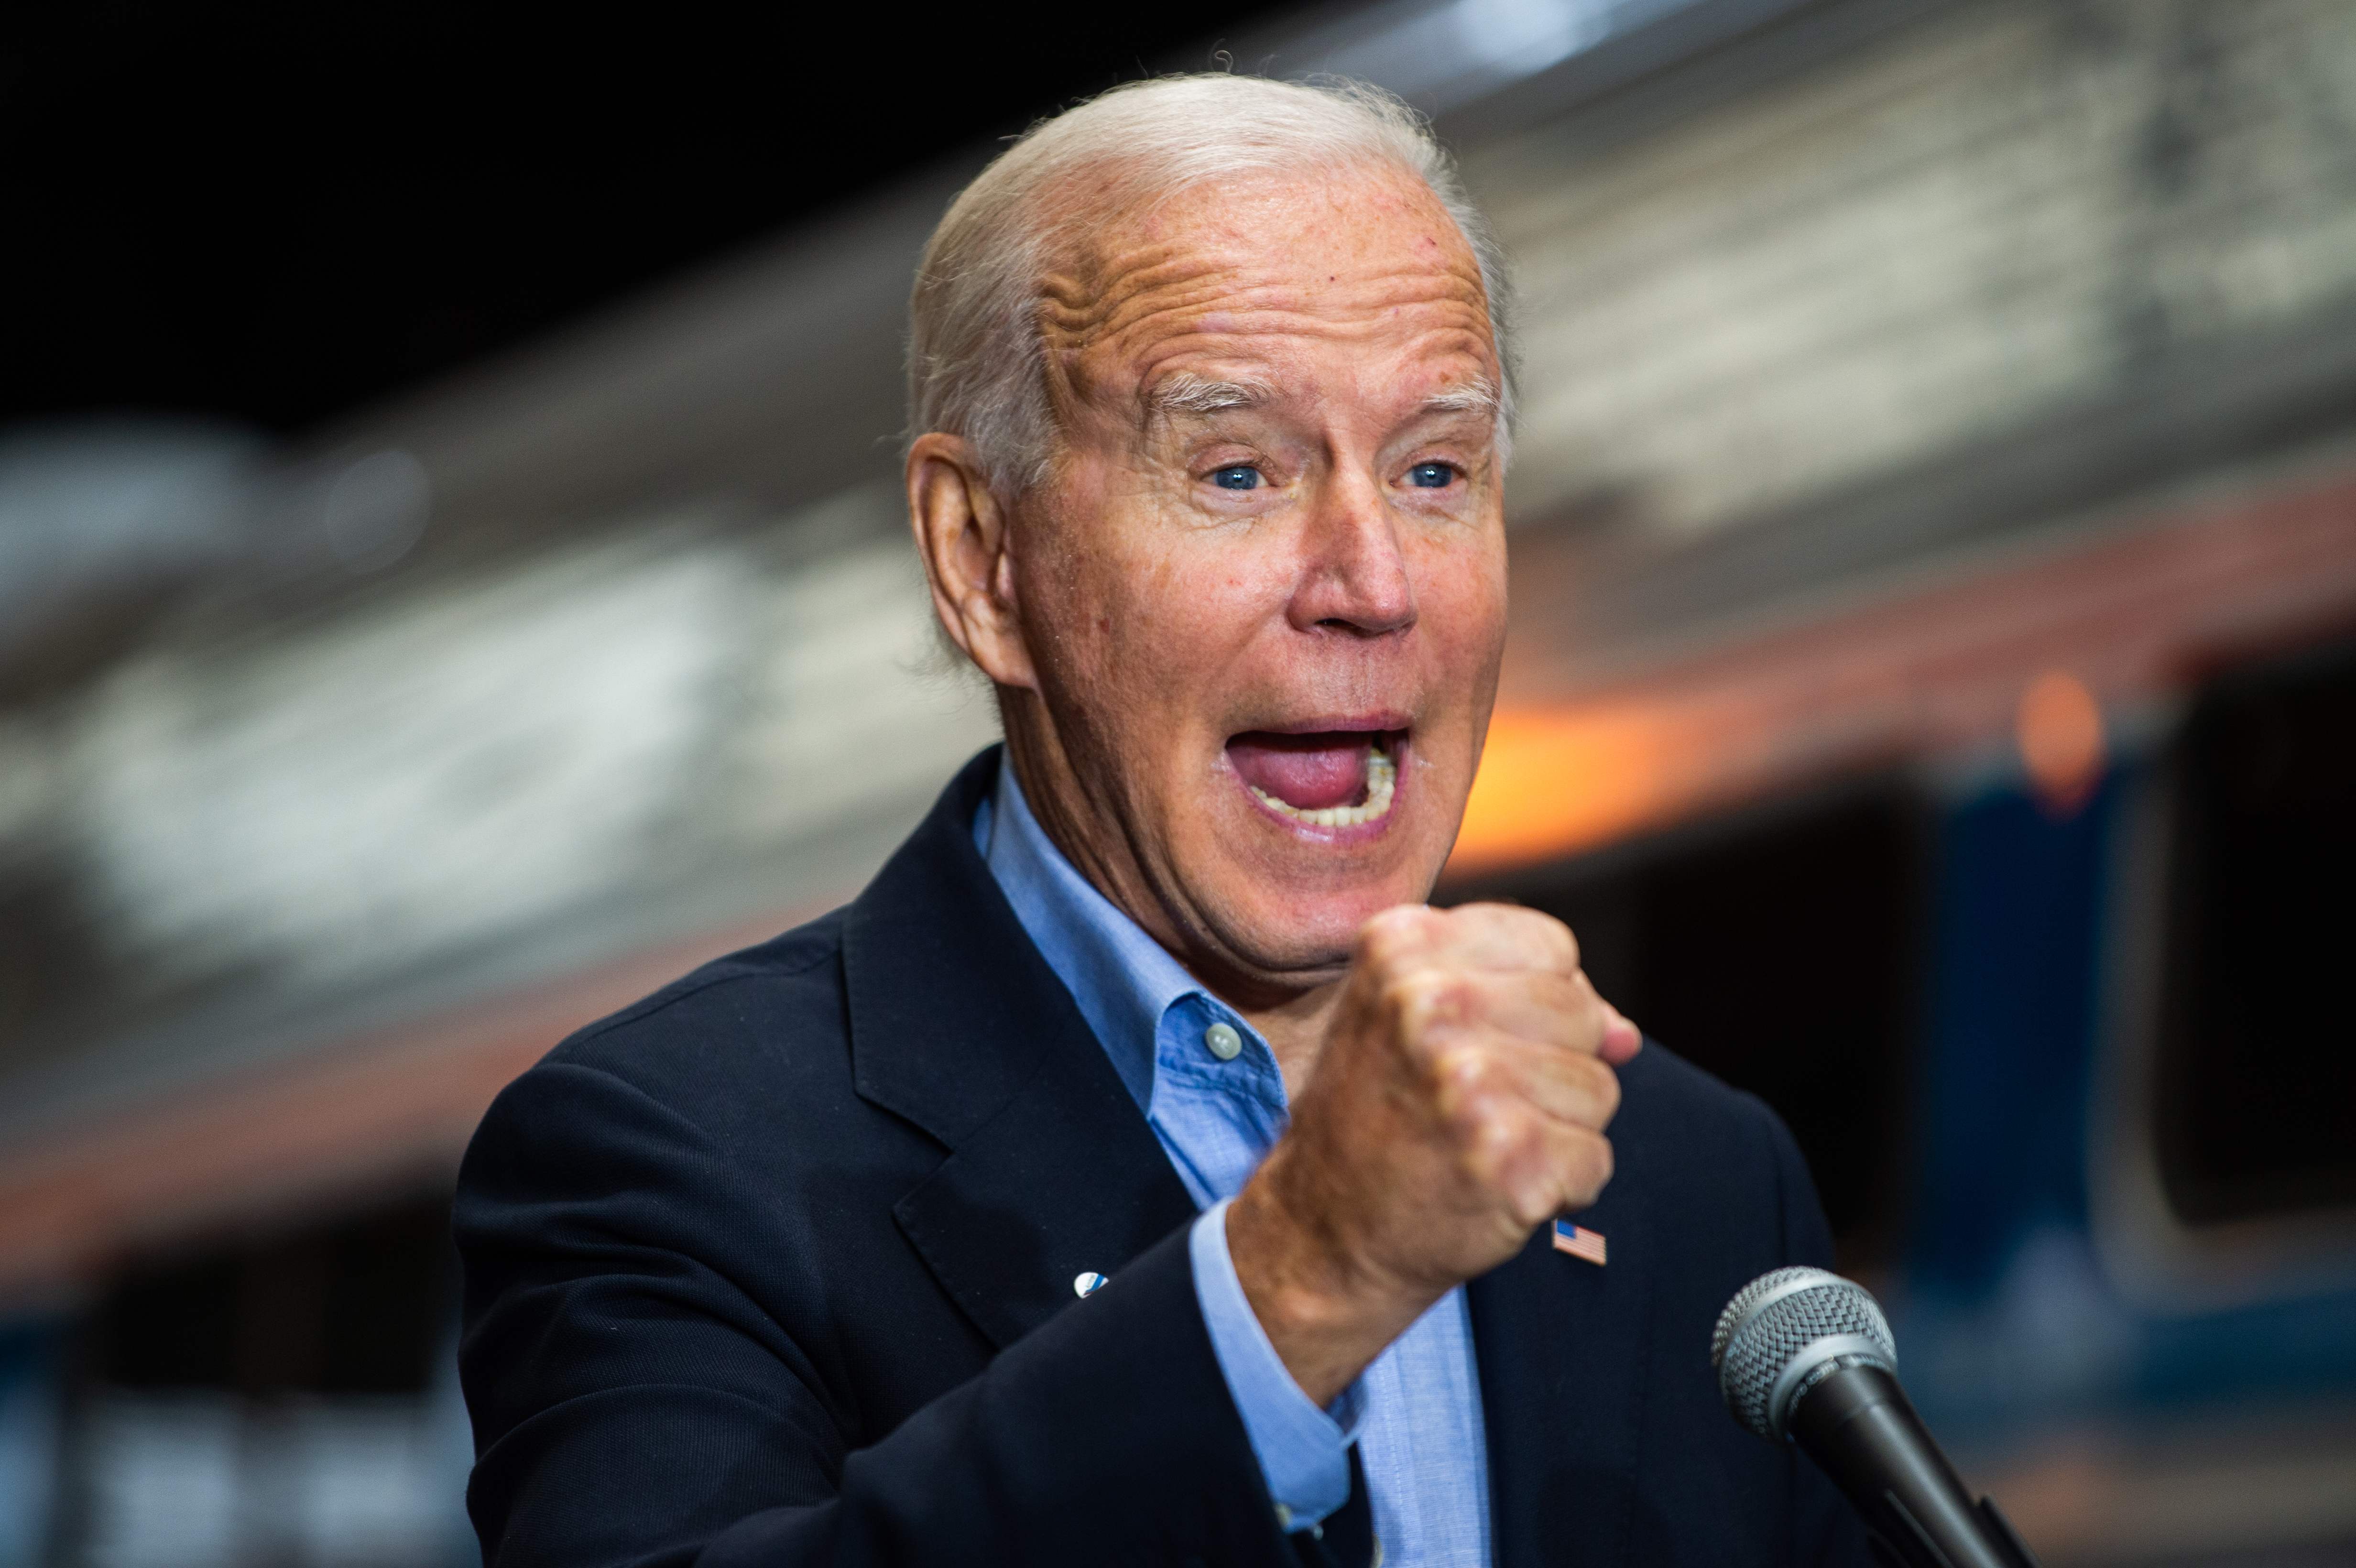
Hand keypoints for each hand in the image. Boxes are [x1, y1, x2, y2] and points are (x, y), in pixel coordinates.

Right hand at [1226, 903, 1638, 1404]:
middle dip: (1553, 1064)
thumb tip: (1627, 1036)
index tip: (1479, 1039)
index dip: (1537, 998)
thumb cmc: (1376, 1114)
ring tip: (1481, 1144)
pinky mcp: (1509, 1159)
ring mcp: (1470, 1082)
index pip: (1552, 945)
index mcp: (1401, 945)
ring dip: (1558, 1128)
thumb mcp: (1412, 1018)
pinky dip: (1561, 1186)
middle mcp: (1431, 1002)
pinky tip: (1494, 1187)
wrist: (1321, 1232)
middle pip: (1582, 1014)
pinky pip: (1596, 1159)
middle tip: (1473, 1104)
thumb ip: (1523, 996)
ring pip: (1599, 1088)